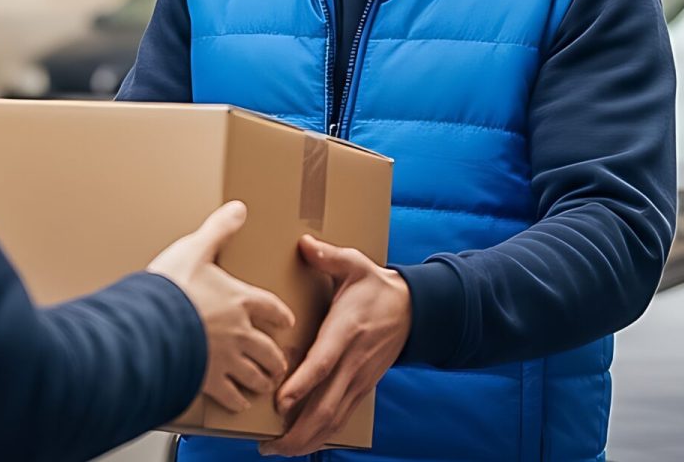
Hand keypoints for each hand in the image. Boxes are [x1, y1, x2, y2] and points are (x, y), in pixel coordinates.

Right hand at [148, 201, 296, 413]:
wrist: (150, 325)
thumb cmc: (171, 289)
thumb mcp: (196, 248)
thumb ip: (218, 230)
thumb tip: (238, 209)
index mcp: (240, 300)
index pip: (273, 310)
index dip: (282, 316)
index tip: (285, 322)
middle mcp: (240, 332)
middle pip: (270, 350)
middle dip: (277, 358)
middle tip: (279, 362)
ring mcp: (226, 359)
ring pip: (256, 375)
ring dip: (263, 380)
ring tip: (265, 383)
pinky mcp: (209, 380)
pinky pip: (231, 395)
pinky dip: (239, 400)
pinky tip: (240, 401)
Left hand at [259, 235, 410, 456]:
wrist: (415, 310)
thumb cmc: (377, 287)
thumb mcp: (355, 265)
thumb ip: (329, 256)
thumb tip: (304, 244)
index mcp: (346, 332)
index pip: (323, 364)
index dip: (302, 385)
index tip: (279, 402)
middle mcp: (352, 362)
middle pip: (325, 406)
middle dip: (297, 431)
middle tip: (268, 443)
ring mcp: (358, 380)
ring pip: (333, 420)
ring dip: (306, 440)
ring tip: (277, 450)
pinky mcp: (361, 388)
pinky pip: (340, 418)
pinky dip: (321, 435)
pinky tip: (300, 443)